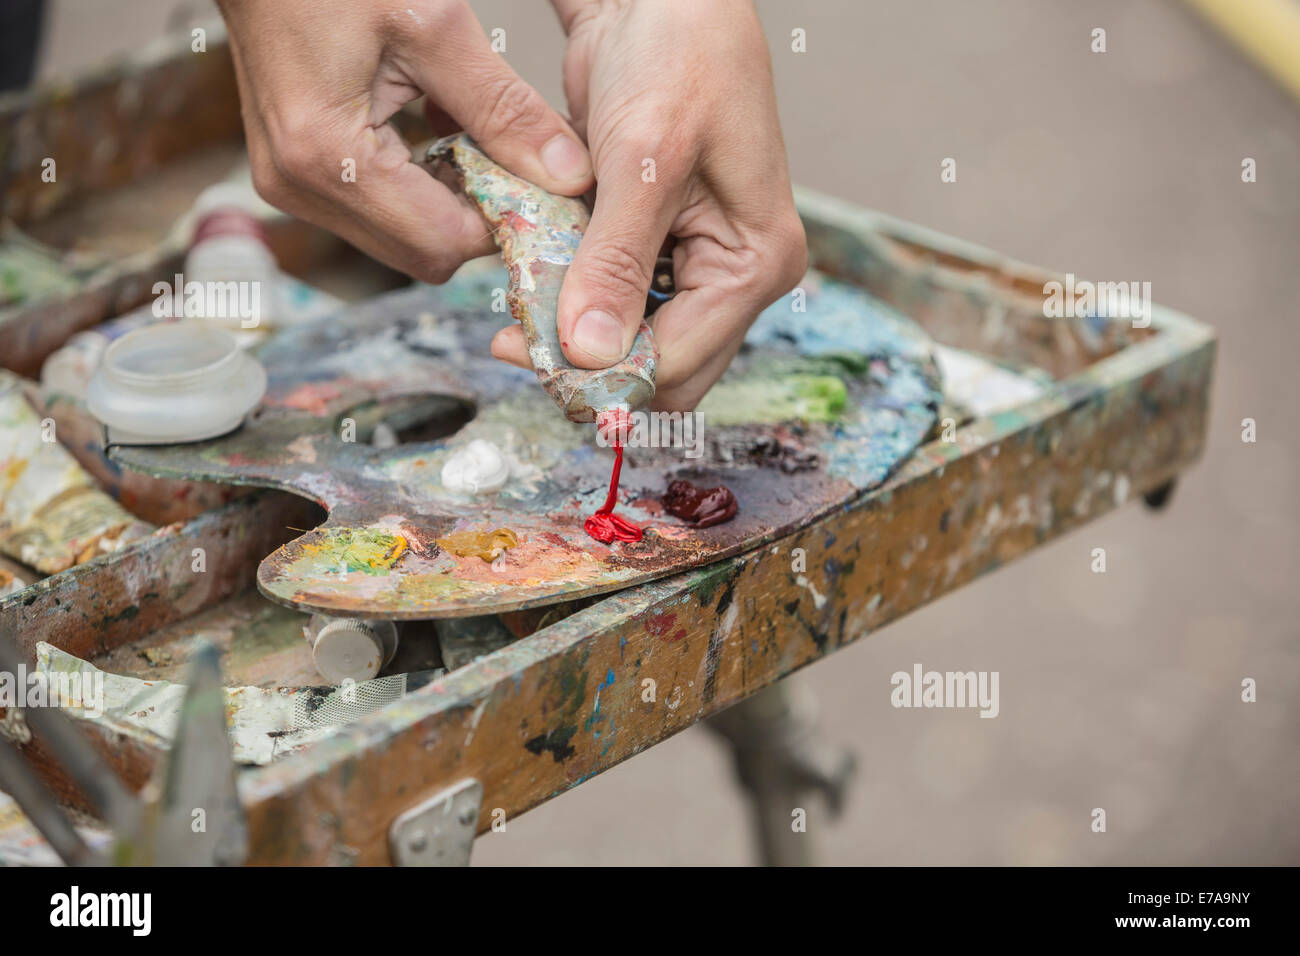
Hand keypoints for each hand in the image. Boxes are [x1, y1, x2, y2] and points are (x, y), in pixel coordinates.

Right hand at [215, 0, 593, 282]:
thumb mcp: (434, 25)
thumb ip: (504, 108)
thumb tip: (569, 175)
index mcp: (324, 157)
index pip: (442, 242)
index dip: (504, 221)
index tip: (548, 185)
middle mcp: (299, 188)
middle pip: (423, 253)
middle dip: (480, 215)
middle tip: (520, 160)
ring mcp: (291, 186)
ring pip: (404, 239)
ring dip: (452, 199)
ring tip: (477, 136)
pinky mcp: (296, 174)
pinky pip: (378, 210)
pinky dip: (421, 183)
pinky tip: (439, 130)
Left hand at [490, 0, 807, 410]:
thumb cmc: (677, 57)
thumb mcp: (644, 160)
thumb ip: (616, 262)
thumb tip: (590, 355)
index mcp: (757, 263)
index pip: (677, 363)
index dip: (603, 376)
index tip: (526, 355)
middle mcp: (735, 274)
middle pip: (659, 366)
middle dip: (589, 363)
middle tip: (512, 337)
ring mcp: (697, 263)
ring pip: (631, 339)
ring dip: (574, 330)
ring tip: (515, 298)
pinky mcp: (658, 246)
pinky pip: (614, 298)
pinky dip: (572, 294)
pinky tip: (533, 272)